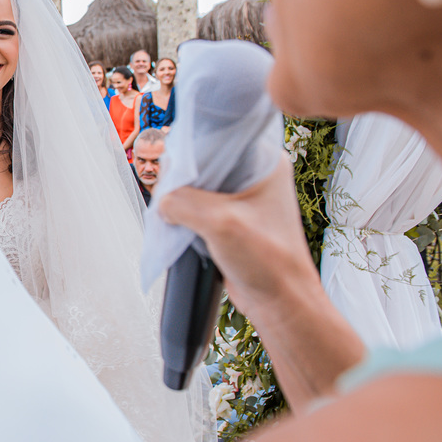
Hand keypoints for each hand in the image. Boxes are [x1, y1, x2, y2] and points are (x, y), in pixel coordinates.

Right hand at [156, 158, 364, 408]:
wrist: (280, 302)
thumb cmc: (267, 261)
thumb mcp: (219, 223)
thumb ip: (182, 203)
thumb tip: (161, 202)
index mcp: (265, 162)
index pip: (217, 139)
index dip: (192, 152)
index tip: (173, 169)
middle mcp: (255, 176)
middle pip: (204, 163)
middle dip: (183, 180)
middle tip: (171, 196)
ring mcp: (243, 199)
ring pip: (198, 187)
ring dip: (182, 201)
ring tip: (175, 215)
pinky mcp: (231, 220)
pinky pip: (199, 208)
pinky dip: (186, 216)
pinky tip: (180, 227)